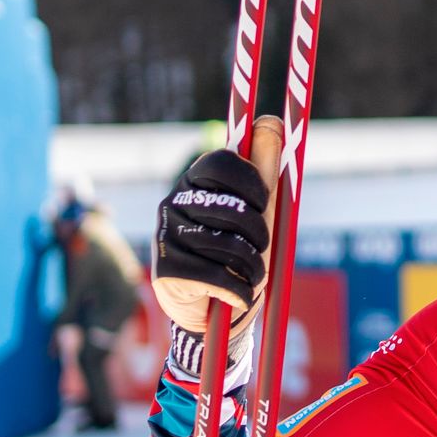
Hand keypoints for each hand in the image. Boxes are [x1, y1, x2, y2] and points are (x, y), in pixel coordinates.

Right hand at [152, 117, 282, 351]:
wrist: (214, 315)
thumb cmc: (239, 255)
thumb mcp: (259, 212)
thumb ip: (265, 169)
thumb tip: (273, 121)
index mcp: (196, 181)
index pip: (221, 162)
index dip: (252, 182)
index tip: (264, 203)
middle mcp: (174, 202)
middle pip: (229, 205)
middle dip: (259, 233)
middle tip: (262, 249)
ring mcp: (166, 234)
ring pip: (224, 243)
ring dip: (252, 267)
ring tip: (253, 276)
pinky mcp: (164, 268)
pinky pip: (212, 274)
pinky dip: (237, 290)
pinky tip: (241, 296)